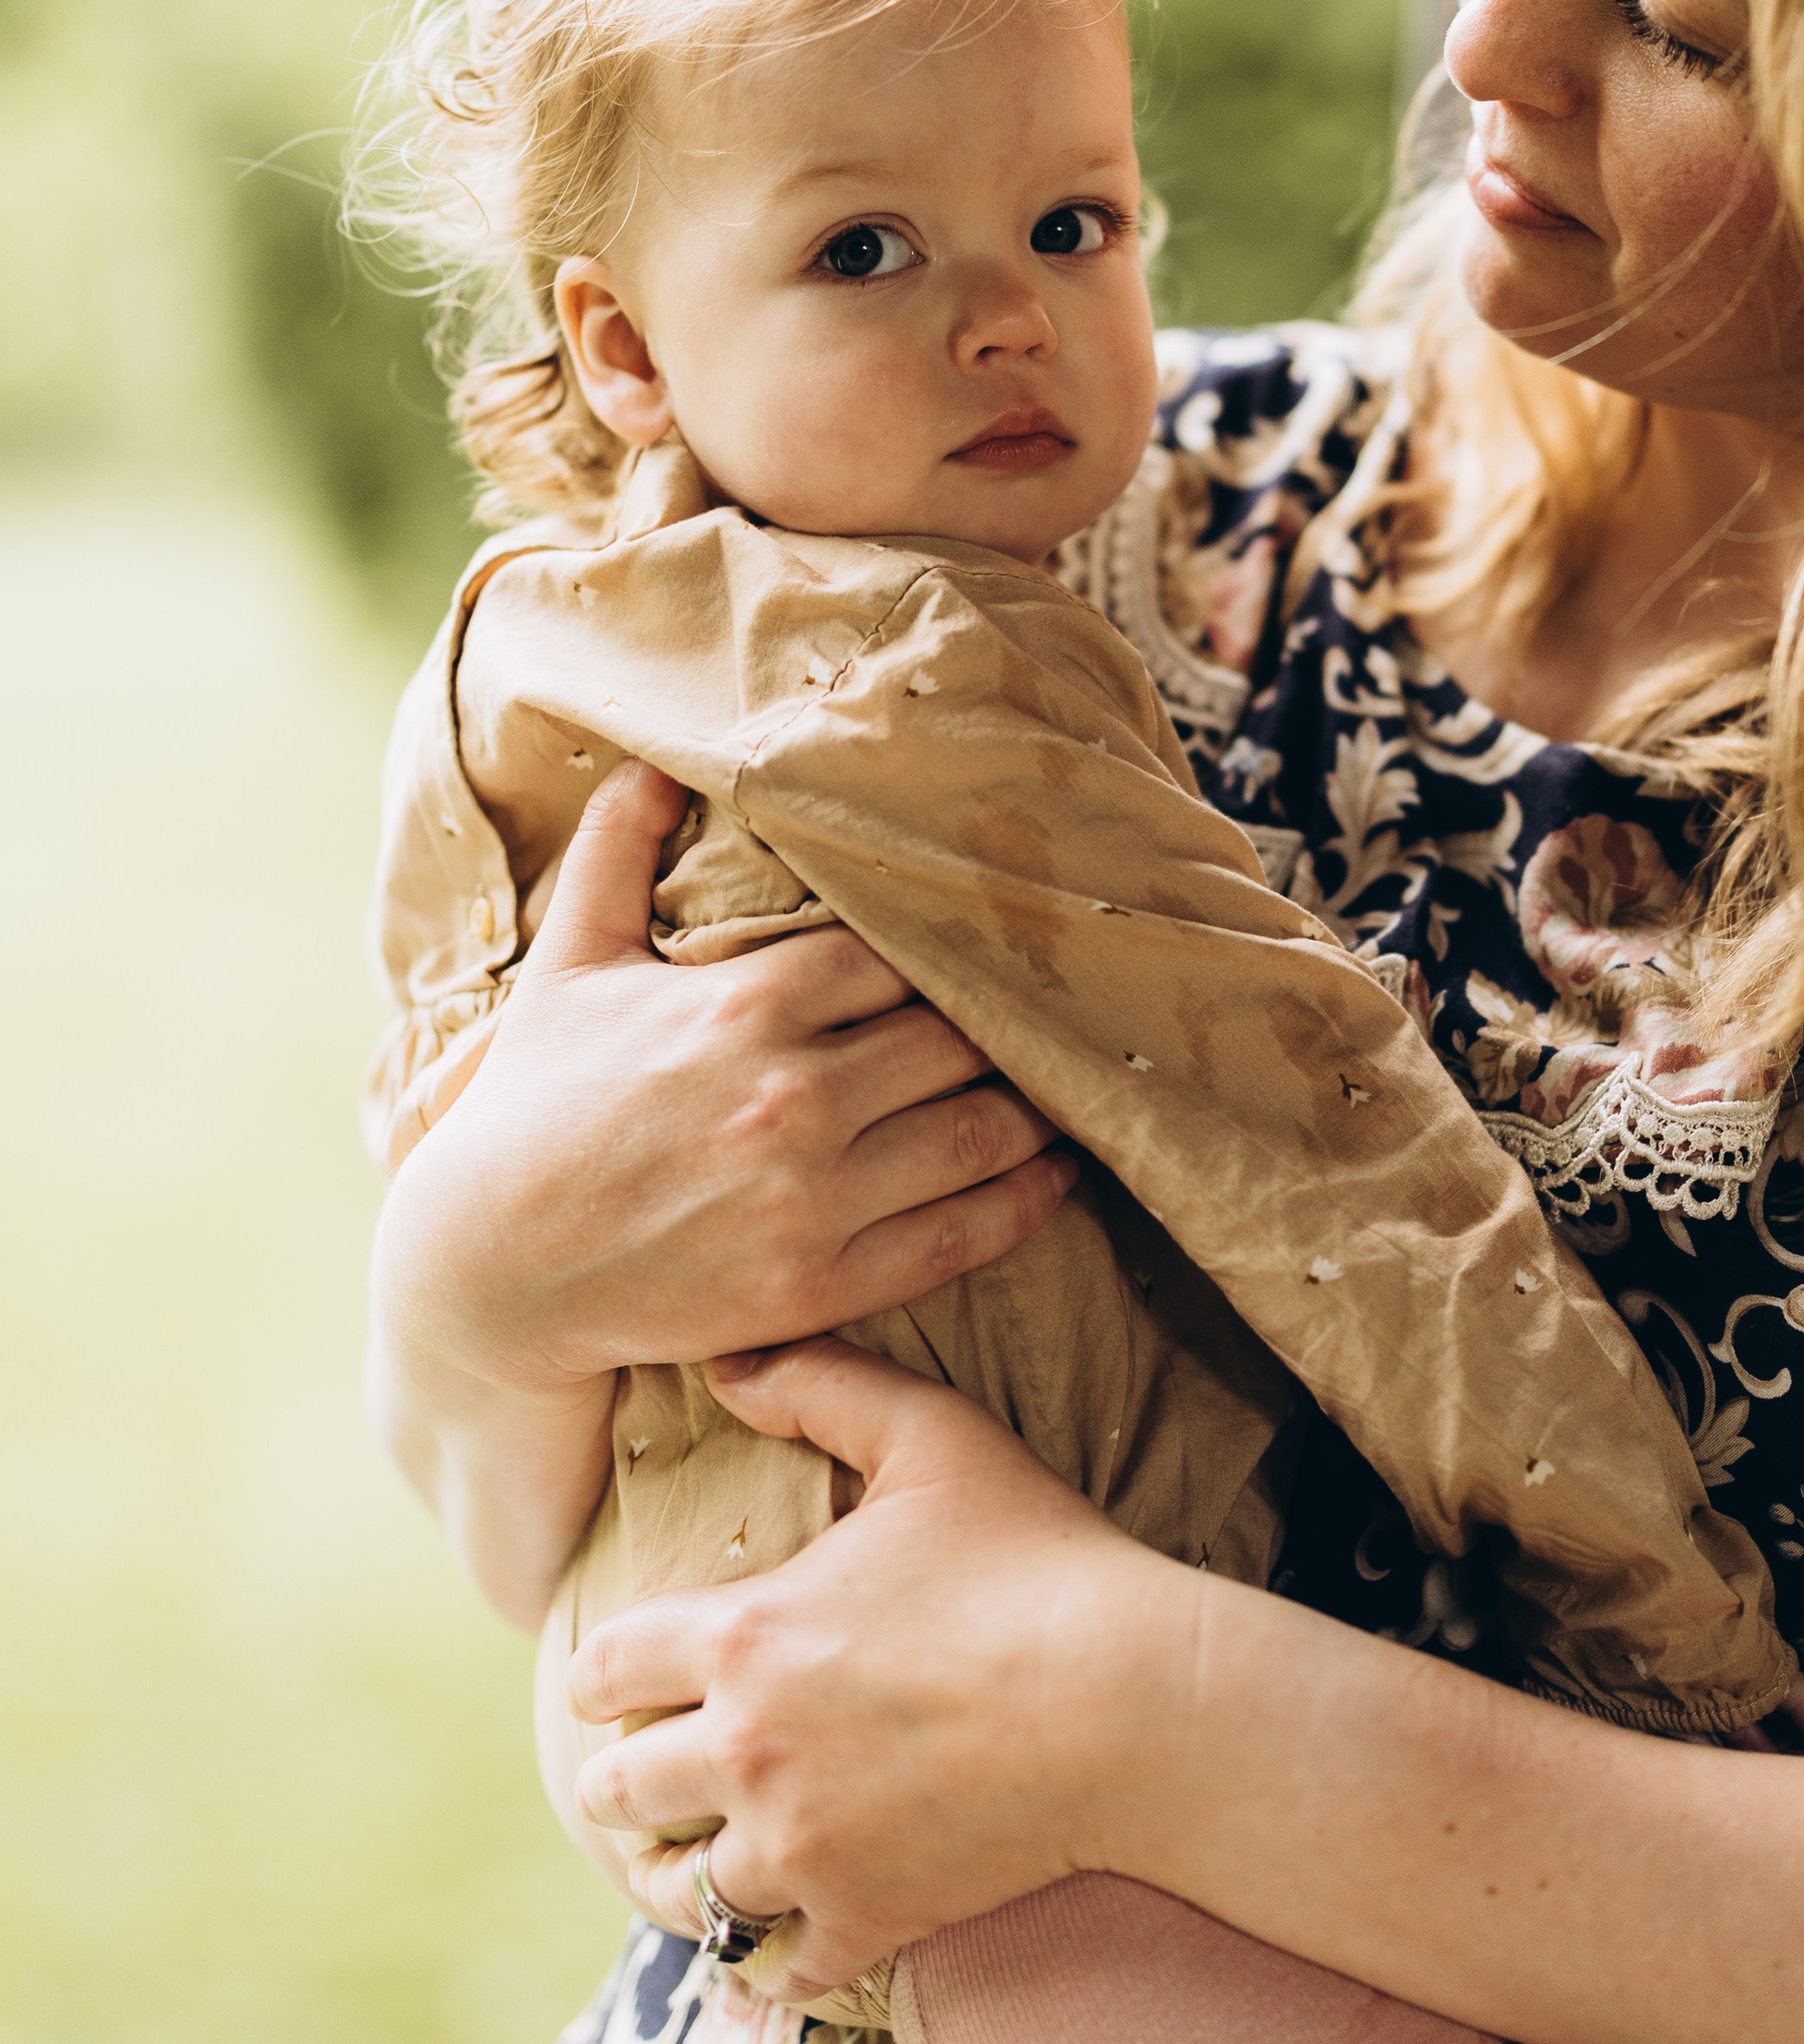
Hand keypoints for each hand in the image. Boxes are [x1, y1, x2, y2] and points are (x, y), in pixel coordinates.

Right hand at [377, 763, 1078, 1397]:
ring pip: (980, 1133)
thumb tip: (647, 761)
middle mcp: (795, 1093)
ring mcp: (813, 1195)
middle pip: (961, 1039)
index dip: (957, 951)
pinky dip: (1024, 1203)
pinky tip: (1054, 1177)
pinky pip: (960, 1235)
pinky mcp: (820, 1282)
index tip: (999, 945)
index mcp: (747, 1002)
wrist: (485, 1268)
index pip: (903, 956)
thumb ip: (614, 853)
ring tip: (1079, 1088)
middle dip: (1013, 1027)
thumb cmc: (530, 1106)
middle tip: (1065, 1015)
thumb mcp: (567, 964)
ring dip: (1041, 1111)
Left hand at [569, 1338, 1176, 1995]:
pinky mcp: (862, 1922)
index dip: (607, 1673)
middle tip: (658, 1770)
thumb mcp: (934, 1440)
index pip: (602, 1670)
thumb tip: (727, 1361)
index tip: (627, 1680)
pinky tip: (793, 1924)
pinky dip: (775, 1950)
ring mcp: (800, 1849)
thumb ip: (823, 1385)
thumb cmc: (1041, 1559)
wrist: (1140, 1707)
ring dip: (689, 1869)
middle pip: (617, 1791)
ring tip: (708, 1855)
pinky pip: (773, 1967)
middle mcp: (745, 1751)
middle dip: (628, 1777)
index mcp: (744, 1637)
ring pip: (682, 1891)